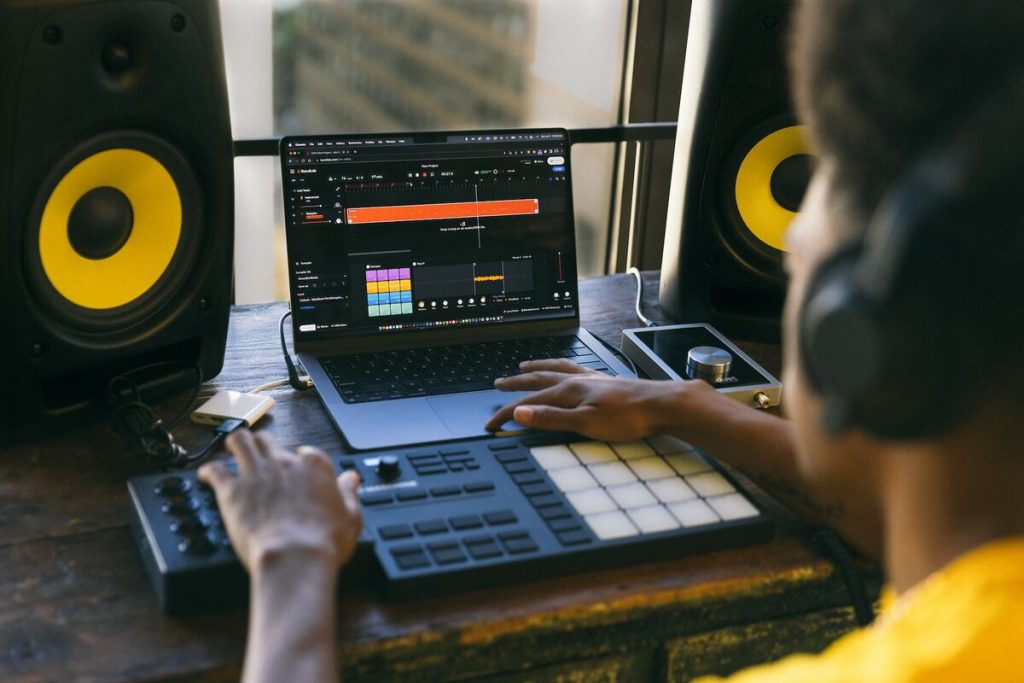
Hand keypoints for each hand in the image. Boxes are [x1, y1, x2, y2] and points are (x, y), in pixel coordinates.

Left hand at [198, 430, 362, 572]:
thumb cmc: (322, 542)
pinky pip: (215, 469)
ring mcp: (256, 473)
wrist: (294, 557)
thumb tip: (351, 479)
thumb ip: (349, 494)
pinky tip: (206, 474)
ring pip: (240, 441)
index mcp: (314, 466)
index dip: (299, 462)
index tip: (296, 473)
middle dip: (263, 445)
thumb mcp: (350, 517)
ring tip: (232, 448)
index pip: (305, 452)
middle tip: (260, 455)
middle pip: (269, 440)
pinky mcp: (232, 490)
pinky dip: (209, 470)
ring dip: (236, 442)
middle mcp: (284, 462)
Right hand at [486, 358, 701, 440]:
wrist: (662, 405)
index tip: (491, 424)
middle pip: (539, 379)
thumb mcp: (585, 423)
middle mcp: (577, 381)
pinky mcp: (605, 382)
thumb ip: (551, 418)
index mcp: (568, 391)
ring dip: (538, 368)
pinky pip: (575, 369)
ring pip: (557, 369)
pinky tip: (569, 371)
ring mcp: (592, 380)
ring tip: (526, 366)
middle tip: (499, 383)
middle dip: (516, 384)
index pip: (528, 403)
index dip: (507, 414)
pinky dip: (563, 367)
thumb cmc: (629, 417)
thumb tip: (519, 413)